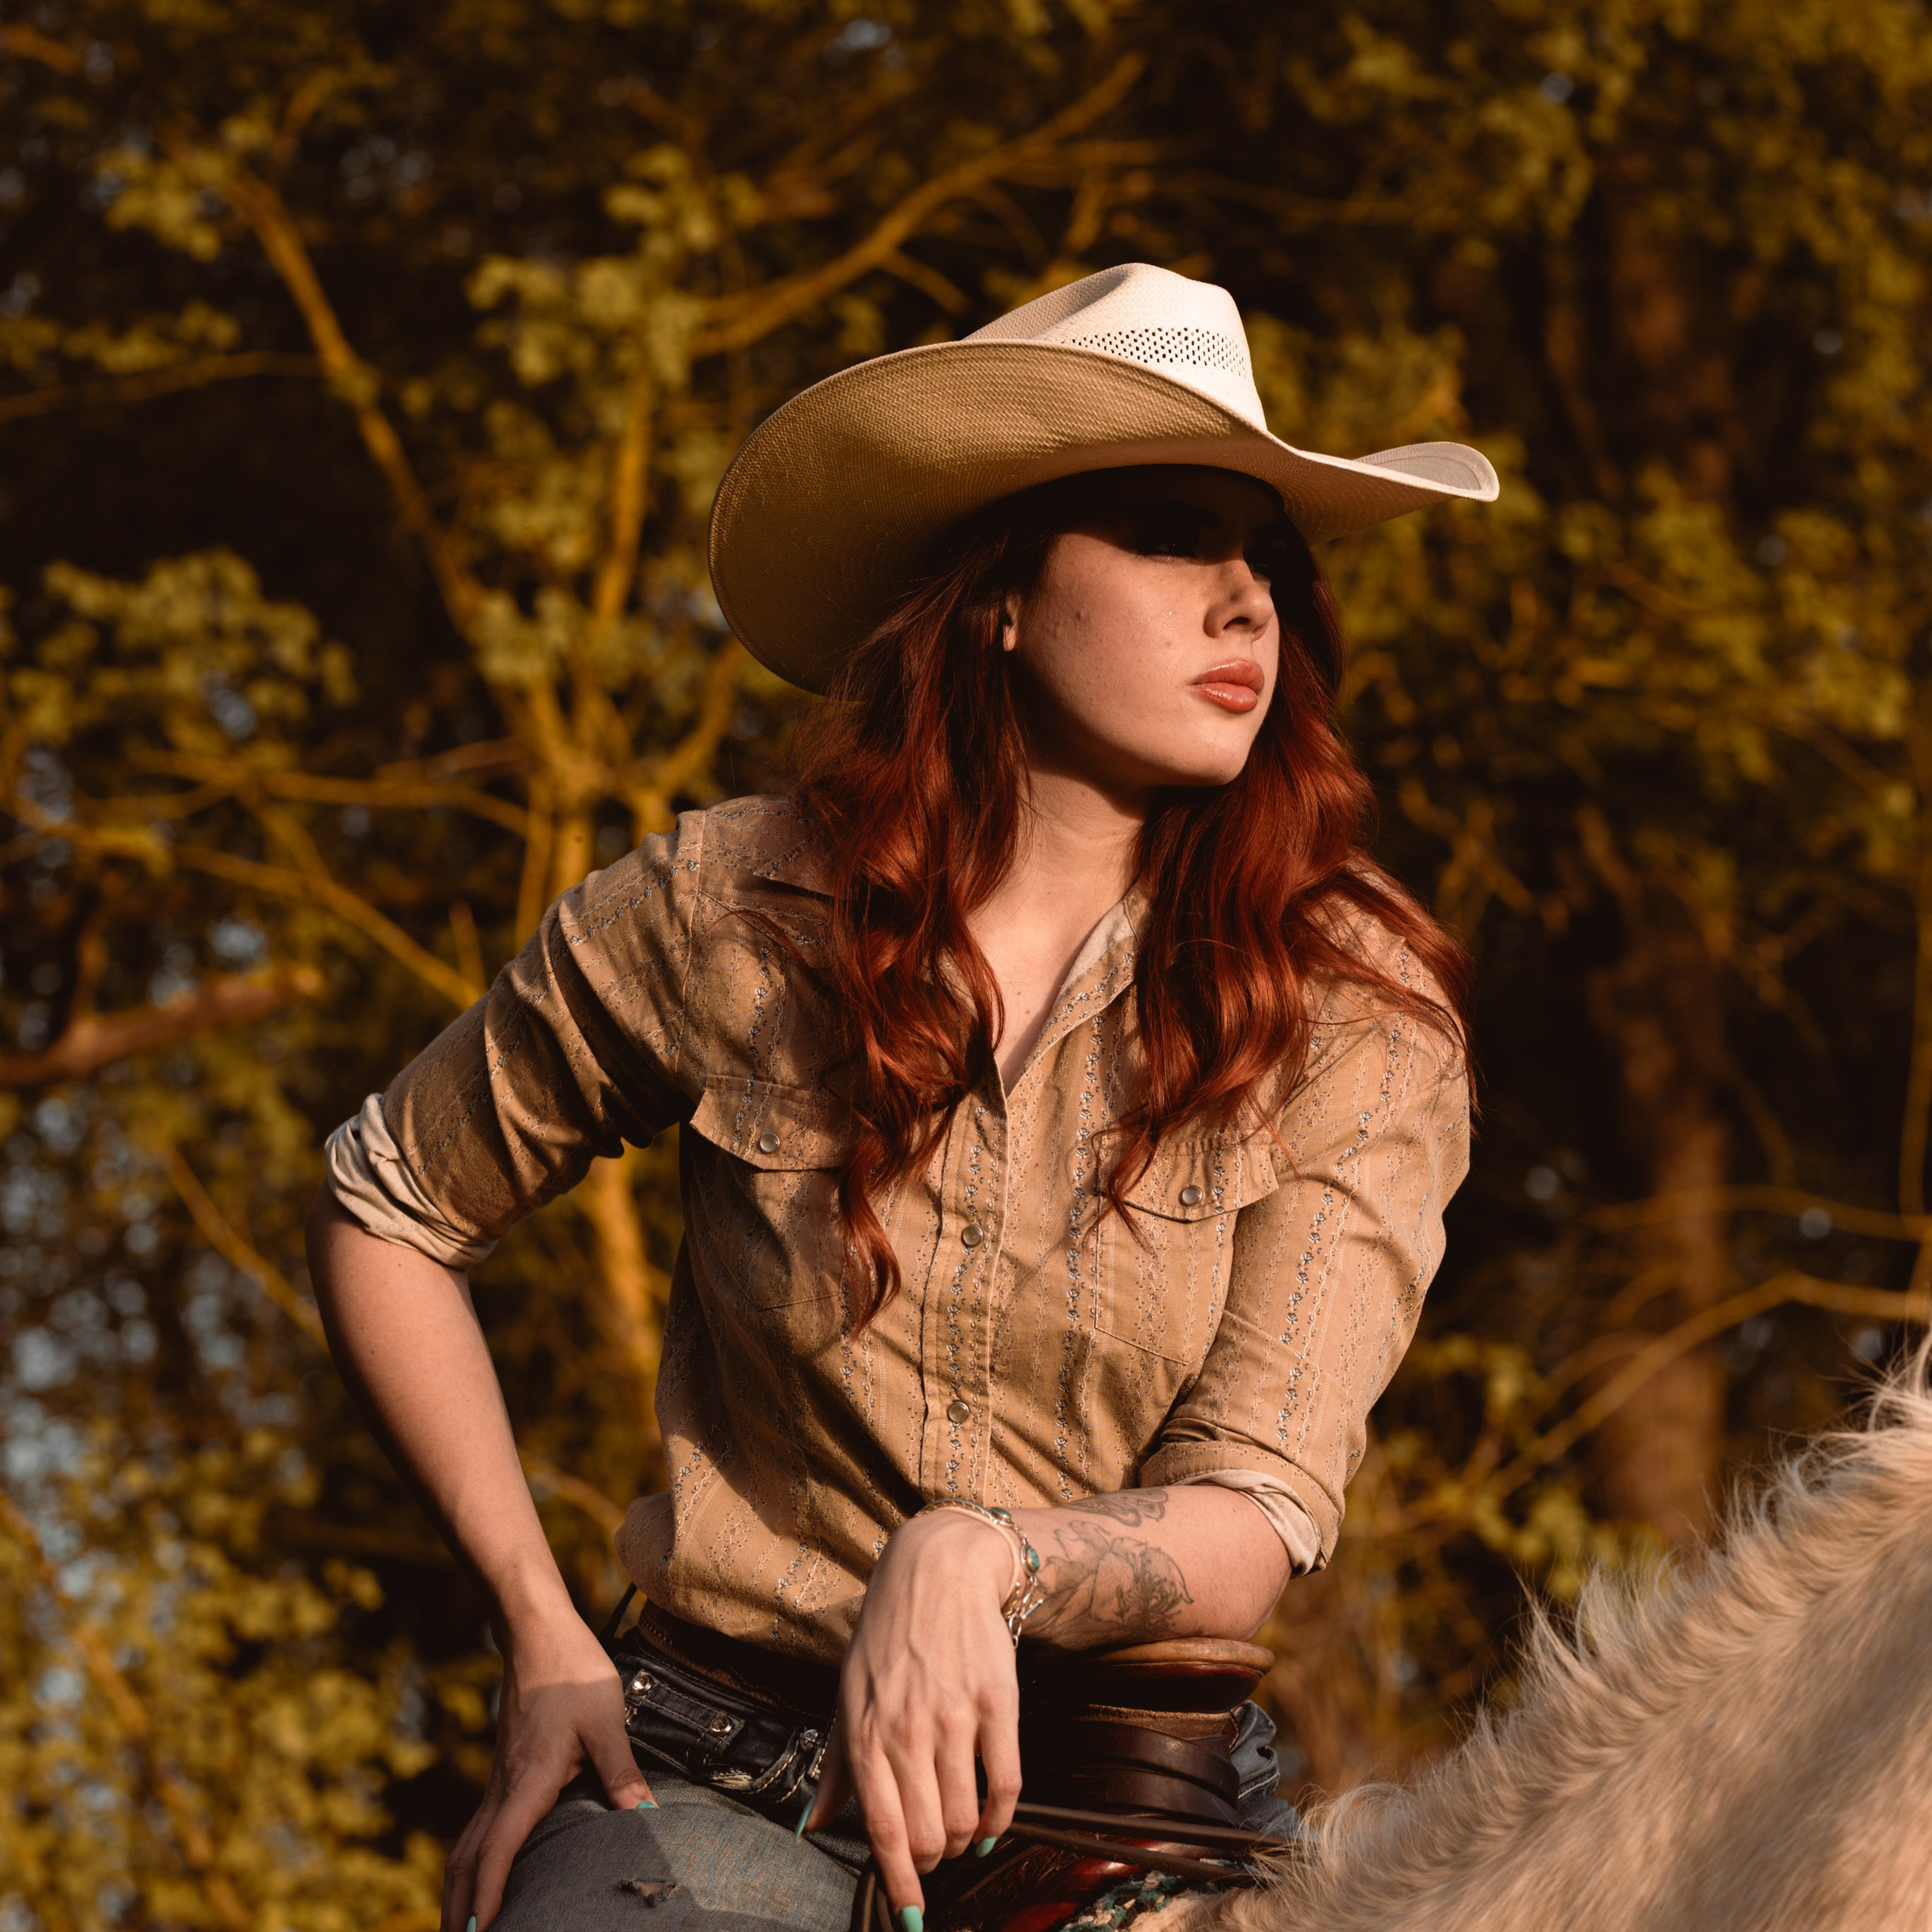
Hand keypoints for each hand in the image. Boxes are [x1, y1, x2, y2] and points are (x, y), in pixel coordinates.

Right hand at [442, 1600, 654, 1930]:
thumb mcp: (605, 1719)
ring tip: (463, 1927)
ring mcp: (498, 1780)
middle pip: (467, 1861)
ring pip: (466, 1846)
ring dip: (459, 1889)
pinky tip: (482, 1875)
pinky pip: (478, 1829)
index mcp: (527, 1781)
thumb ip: (621, 1769)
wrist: (537, 1632)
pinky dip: (471, 1863)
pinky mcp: (503, 1771)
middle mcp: (503, 1787)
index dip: (490, 1895)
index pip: (498, 1850)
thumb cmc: (572, 1671)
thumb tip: (643, 1815)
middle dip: (460, 1907)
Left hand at [803, 1512, 1022, 1919]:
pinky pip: (1007, 1783)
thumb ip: (835, 1765)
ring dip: (965, 1839)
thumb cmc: (887, 1636)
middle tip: (933, 1856)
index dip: (900, 1885)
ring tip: (959, 1831)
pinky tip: (993, 1819)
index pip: (884, 1832)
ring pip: (967, 1817)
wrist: (938, 1571)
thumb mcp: (847, 1694)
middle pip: (930, 1836)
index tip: (911, 1917)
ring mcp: (956, 1717)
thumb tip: (814, 1825)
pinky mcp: (998, 1703)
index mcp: (865, 1733)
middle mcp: (908, 1730)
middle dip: (933, 1861)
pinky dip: (1002, 1816)